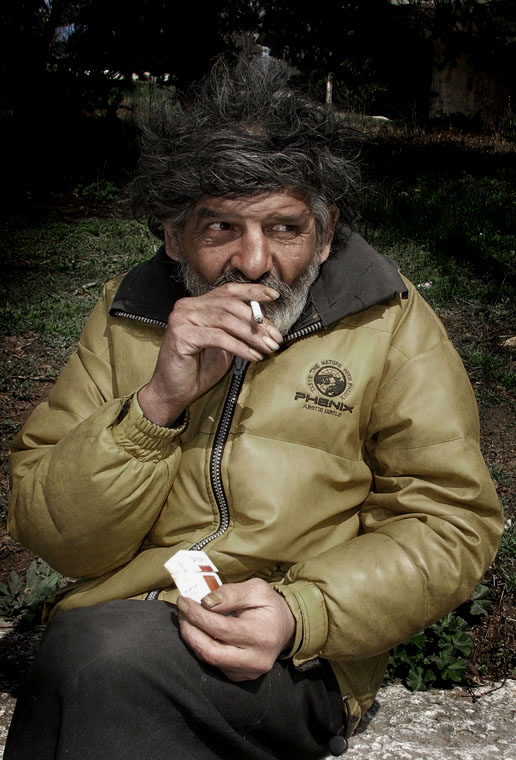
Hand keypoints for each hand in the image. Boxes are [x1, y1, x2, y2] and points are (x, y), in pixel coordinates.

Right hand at [138, 283, 282, 425]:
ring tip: (268, 348)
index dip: (253, 291)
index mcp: (197, 304)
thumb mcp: (223, 345)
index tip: (274, 296)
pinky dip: (240, 347)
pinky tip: (253, 356)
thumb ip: (236, 329)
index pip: (228, 291)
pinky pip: (219, 338)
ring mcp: (182, 319)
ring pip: (227, 320)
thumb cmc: (198, 369)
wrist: (173, 392)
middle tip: (276, 337)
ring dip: (253, 336)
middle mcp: (187, 306)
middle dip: (258, 322)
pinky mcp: (181, 335)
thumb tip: (265, 322)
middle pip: (230, 305)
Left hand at [176, 578, 295, 681]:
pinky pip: (214, 664)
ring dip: (192, 639)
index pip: (220, 628)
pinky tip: (198, 632)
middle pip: (210, 651)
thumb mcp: (256, 589)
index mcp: (261, 636)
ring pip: (209, 660)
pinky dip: (201, 647)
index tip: (184, 600)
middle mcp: (255, 660)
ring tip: (186, 619)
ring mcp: (248, 672)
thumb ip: (231, 593)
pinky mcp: (240, 677)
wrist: (285, 627)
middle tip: (181, 611)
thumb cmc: (269, 606)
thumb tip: (206, 602)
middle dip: (189, 630)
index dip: (198, 615)